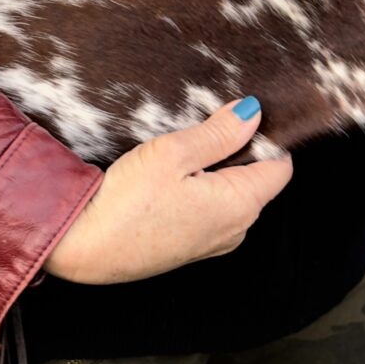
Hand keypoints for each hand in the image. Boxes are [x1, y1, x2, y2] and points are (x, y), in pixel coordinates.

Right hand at [42, 97, 292, 285]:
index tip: (234, 121)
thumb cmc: (126, 201)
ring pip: (232, 195)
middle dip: (236, 153)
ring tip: (178, 158)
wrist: (84, 247)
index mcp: (240, 205)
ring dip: (214, 172)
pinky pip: (211, 212)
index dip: (264, 138)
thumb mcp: (173, 153)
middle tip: (197, 134)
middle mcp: (236, 230)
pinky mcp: (191, 248)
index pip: (280, 166)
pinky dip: (199, 192)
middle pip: (257, 180)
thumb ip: (219, 133)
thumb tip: (252, 115)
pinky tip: (168, 182)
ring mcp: (214, 243)